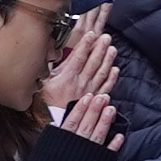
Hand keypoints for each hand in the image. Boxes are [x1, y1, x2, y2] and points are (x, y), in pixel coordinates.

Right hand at [40, 7, 118, 140]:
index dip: (85, 45)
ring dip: (108, 60)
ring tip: (112, 48)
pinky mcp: (95, 100)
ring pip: (101, 73)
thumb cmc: (48, 104)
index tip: (91, 35)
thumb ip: (51, 69)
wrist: (58, 125)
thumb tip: (52, 54)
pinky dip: (112, 78)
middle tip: (106, 37)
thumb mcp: (44, 84)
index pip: (78, 57)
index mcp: (67, 77)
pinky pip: (106, 87)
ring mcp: (90, 91)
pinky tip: (115, 69)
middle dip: (100, 48)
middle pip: (92, 62)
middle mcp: (81, 83)